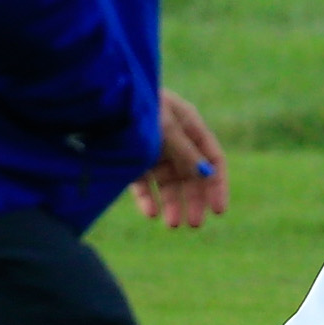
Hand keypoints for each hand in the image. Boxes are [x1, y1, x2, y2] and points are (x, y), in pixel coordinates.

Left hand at [131, 89, 227, 229]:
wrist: (105, 99)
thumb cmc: (140, 105)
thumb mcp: (167, 127)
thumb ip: (186, 152)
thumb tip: (208, 175)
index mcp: (190, 126)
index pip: (212, 159)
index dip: (217, 185)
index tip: (218, 210)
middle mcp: (176, 141)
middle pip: (191, 176)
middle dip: (194, 200)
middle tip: (194, 224)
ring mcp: (155, 152)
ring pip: (169, 184)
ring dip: (172, 204)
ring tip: (172, 225)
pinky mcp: (134, 161)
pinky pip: (145, 184)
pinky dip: (148, 199)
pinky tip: (151, 213)